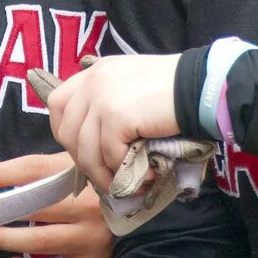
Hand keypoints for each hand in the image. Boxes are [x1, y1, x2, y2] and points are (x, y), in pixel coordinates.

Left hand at [0, 151, 112, 257]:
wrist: (148, 230)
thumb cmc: (104, 196)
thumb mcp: (84, 171)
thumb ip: (53, 170)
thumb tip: (5, 175)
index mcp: (84, 176)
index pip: (35, 170)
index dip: (3, 174)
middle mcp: (88, 207)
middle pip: (34, 205)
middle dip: (1, 209)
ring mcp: (91, 239)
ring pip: (39, 241)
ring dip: (8, 239)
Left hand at [45, 54, 181, 189]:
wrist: (200, 85)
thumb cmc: (174, 87)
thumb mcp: (132, 83)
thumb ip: (111, 99)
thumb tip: (98, 137)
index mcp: (94, 72)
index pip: (57, 103)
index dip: (65, 132)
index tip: (83, 150)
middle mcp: (92, 82)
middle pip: (66, 131)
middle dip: (82, 159)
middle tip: (107, 173)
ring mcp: (101, 98)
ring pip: (85, 151)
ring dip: (103, 175)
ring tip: (125, 185)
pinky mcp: (115, 116)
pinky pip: (109, 156)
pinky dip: (124, 172)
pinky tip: (145, 176)